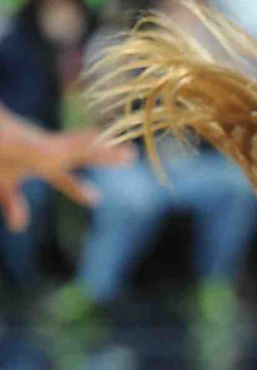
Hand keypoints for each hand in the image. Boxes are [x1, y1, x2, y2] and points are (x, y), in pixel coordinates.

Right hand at [0, 123, 134, 230]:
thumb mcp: (3, 184)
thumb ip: (14, 203)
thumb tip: (19, 228)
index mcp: (40, 164)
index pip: (63, 179)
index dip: (77, 190)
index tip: (95, 199)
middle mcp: (45, 153)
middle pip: (81, 155)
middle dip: (106, 157)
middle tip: (131, 156)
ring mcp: (40, 146)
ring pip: (76, 148)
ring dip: (102, 151)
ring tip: (129, 154)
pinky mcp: (33, 146)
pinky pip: (56, 146)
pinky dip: (80, 144)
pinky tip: (99, 140)